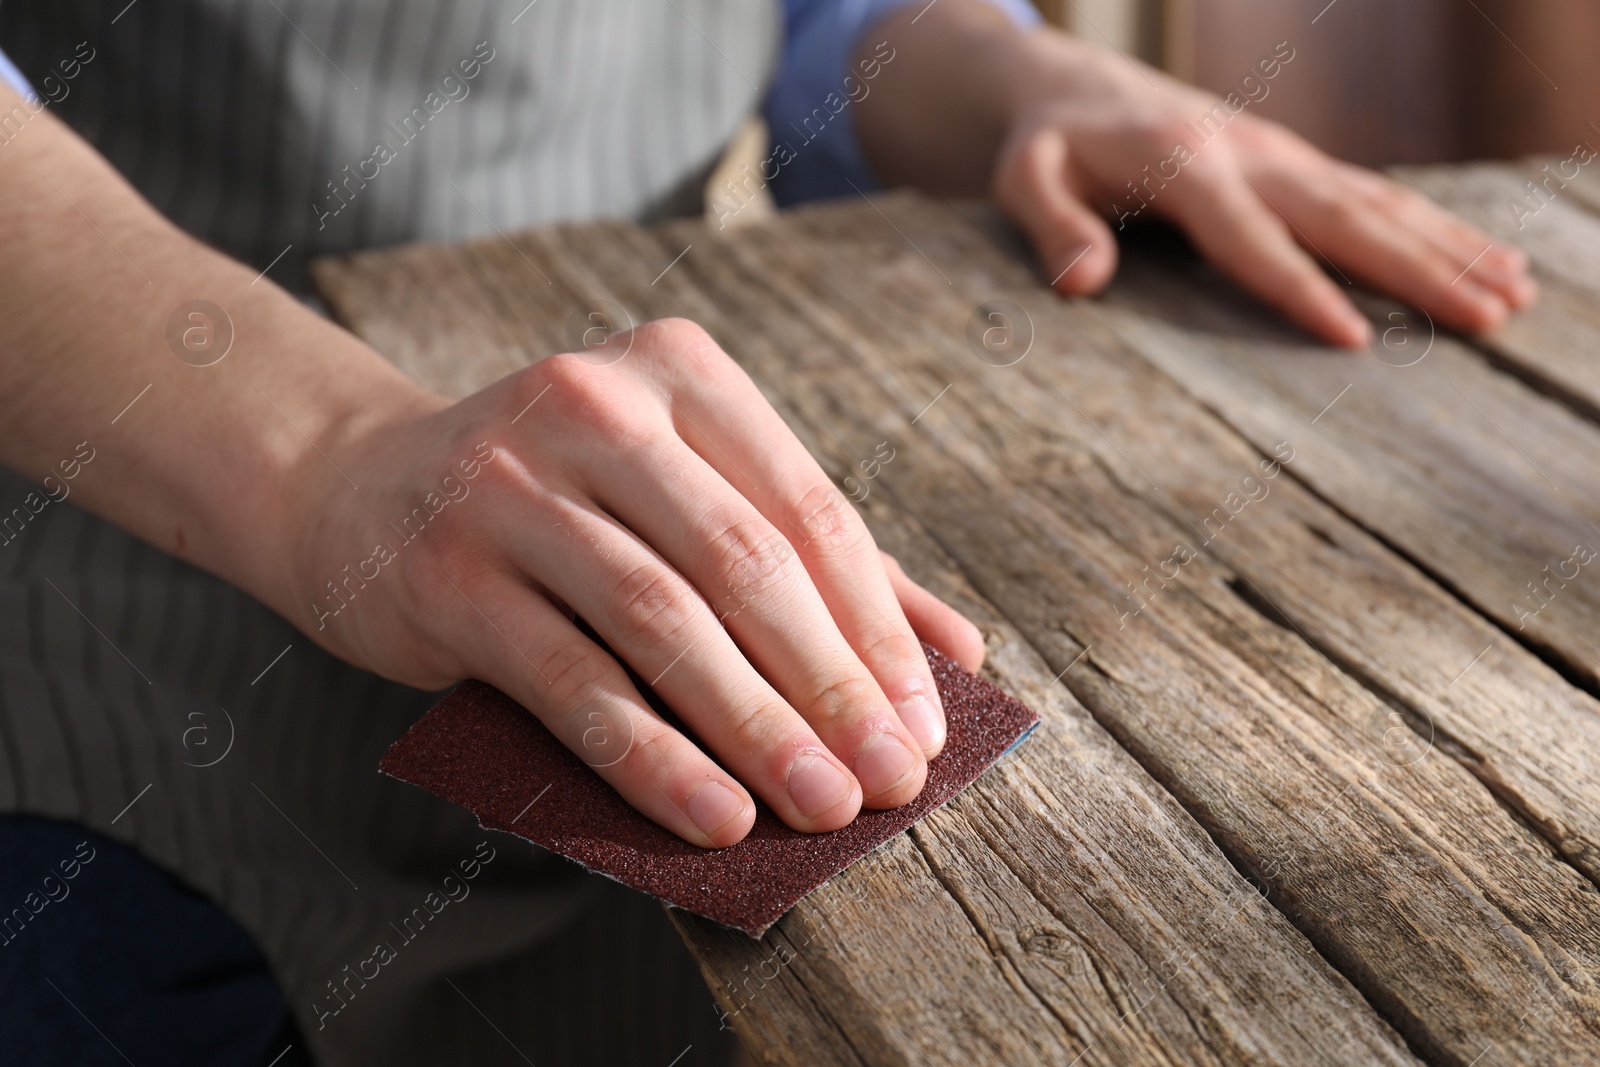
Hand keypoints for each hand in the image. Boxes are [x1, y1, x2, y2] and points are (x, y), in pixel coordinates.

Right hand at [291, 319, 983, 846]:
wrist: (360, 490)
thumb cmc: (559, 501)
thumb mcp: (682, 493)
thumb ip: (812, 555)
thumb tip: (956, 650)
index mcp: (679, 372)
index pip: (809, 509)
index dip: (878, 628)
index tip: (928, 725)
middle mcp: (597, 405)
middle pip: (747, 563)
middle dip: (834, 686)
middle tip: (891, 781)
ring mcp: (511, 483)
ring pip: (664, 620)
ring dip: (758, 727)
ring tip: (823, 807)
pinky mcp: (449, 572)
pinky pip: (572, 679)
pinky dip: (652, 755)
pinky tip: (715, 815)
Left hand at [987, 35, 1536, 346]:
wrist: (1074, 89)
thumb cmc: (1046, 147)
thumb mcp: (1023, 179)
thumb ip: (1050, 225)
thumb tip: (1080, 282)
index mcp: (1185, 165)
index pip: (1248, 237)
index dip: (1298, 288)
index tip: (1350, 339)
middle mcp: (1251, 157)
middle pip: (1343, 217)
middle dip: (1416, 269)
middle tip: (1485, 320)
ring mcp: (1282, 157)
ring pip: (1377, 203)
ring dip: (1447, 248)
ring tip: (1514, 297)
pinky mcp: (1295, 164)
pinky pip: (1374, 197)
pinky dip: (1432, 229)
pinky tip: (1481, 261)